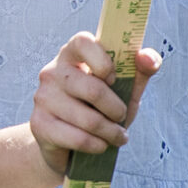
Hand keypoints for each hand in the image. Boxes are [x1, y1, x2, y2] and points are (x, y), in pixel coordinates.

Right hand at [30, 32, 159, 176]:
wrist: (69, 144)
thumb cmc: (100, 110)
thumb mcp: (123, 89)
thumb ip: (139, 72)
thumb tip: (147, 58)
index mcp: (71, 55)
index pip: (82, 42)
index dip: (102, 60)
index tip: (113, 78)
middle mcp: (52, 72)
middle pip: (92, 89)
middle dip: (117, 110)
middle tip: (122, 117)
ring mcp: (43, 98)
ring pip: (88, 119)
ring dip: (111, 133)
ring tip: (117, 136)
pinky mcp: (40, 124)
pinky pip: (79, 138)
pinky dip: (98, 145)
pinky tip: (100, 145)